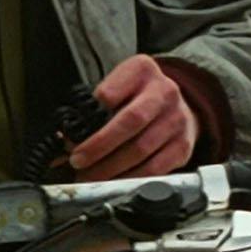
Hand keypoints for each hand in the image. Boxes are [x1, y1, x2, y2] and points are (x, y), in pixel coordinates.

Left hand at [67, 54, 196, 179]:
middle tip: (78, 162)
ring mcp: (177, 119)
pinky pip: (154, 169)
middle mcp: (164, 91)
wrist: (178, 105)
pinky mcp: (183, 146)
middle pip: (130, 121)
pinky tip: (114, 182)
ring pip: (141, 149)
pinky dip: (130, 179)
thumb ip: (94, 108)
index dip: (89, 117)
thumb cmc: (138, 97)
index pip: (109, 93)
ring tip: (90, 176)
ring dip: (110, 168)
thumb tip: (67, 141)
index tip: (71, 137)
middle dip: (99, 146)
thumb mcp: (118, 88)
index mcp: (141, 70)